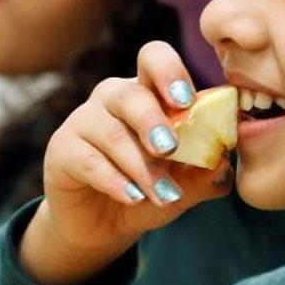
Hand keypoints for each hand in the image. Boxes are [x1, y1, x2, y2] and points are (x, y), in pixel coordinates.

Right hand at [21, 41, 231, 284]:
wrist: (106, 225)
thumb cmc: (150, 191)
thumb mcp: (184, 186)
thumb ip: (205, 174)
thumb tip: (222, 164)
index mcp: (148, 92)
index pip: (154, 58)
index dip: (169, 71)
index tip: (186, 101)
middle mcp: (113, 98)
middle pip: (129, 94)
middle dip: (153, 121)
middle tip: (170, 149)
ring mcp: (83, 121)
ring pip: (112, 134)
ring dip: (141, 167)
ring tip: (163, 195)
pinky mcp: (62, 150)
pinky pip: (87, 160)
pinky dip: (114, 181)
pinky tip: (133, 197)